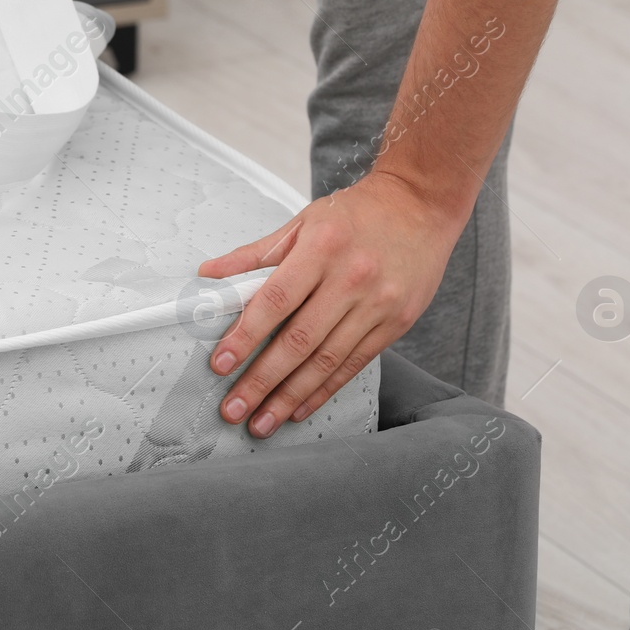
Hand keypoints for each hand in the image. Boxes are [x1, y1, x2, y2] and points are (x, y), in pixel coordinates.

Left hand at [197, 170, 466, 437]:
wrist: (421, 206)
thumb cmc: (356, 213)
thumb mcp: (303, 221)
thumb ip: (256, 253)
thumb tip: (208, 274)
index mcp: (322, 248)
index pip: (276, 301)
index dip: (245, 336)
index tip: (220, 364)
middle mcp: (352, 279)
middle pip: (300, 341)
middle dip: (262, 381)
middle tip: (233, 409)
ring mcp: (378, 305)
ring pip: (327, 362)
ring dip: (289, 397)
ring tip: (261, 423)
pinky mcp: (397, 324)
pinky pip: (353, 365)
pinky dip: (324, 391)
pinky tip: (299, 409)